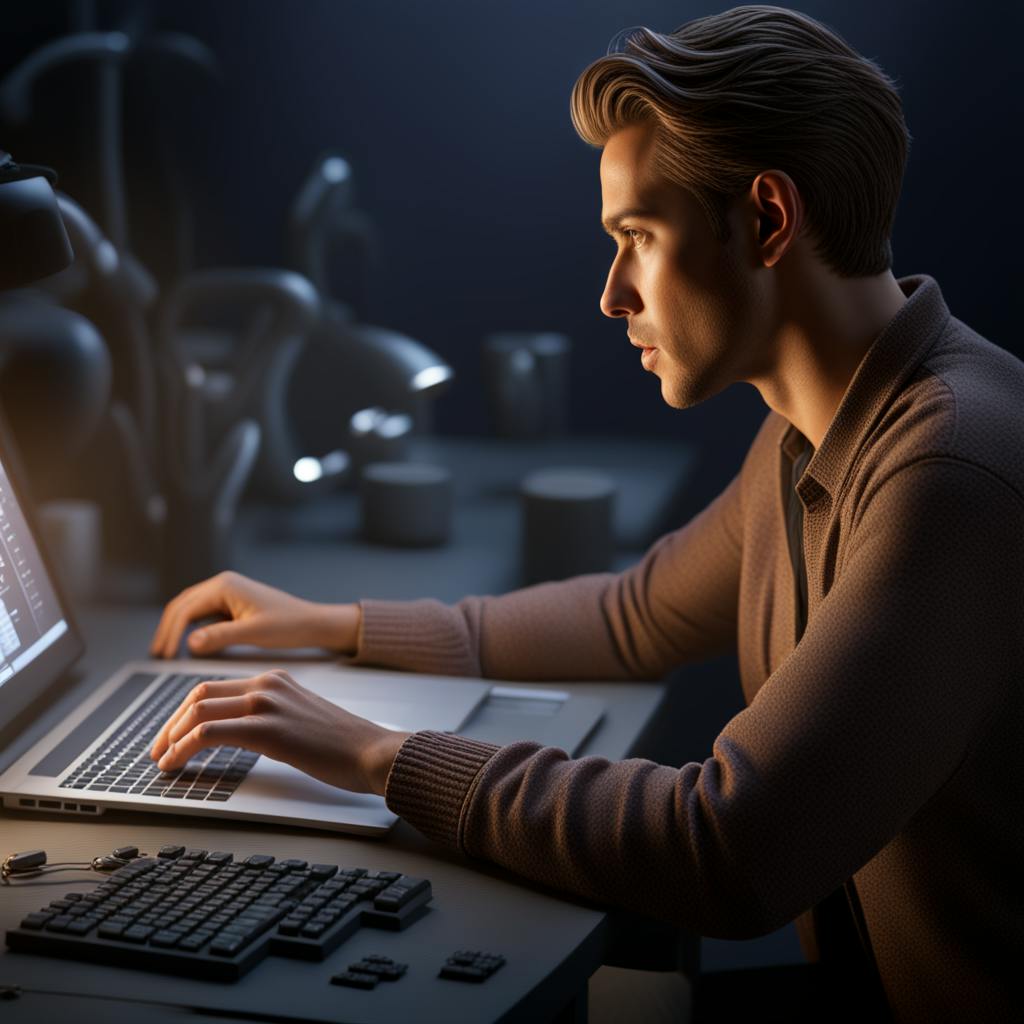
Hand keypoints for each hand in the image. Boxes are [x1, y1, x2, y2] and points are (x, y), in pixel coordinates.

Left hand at [148, 670, 410, 795]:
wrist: (372, 750)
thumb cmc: (343, 744)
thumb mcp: (301, 717)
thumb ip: (273, 715)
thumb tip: (241, 733)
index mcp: (275, 679)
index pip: (214, 688)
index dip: (184, 713)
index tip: (170, 737)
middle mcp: (267, 683)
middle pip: (199, 694)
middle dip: (170, 724)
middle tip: (158, 750)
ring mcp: (267, 703)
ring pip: (198, 710)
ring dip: (171, 737)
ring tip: (162, 760)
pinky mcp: (268, 728)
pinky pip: (210, 733)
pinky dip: (183, 748)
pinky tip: (176, 764)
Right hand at [150, 571, 359, 658]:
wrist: (312, 623)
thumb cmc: (289, 625)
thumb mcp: (254, 632)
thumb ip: (220, 636)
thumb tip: (189, 643)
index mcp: (225, 585)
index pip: (186, 609)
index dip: (171, 633)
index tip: (165, 656)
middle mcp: (222, 585)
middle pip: (182, 606)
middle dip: (167, 629)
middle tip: (158, 655)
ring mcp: (226, 593)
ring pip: (190, 609)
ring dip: (176, 628)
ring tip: (166, 652)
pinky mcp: (231, 604)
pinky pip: (203, 614)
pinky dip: (191, 628)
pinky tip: (187, 646)